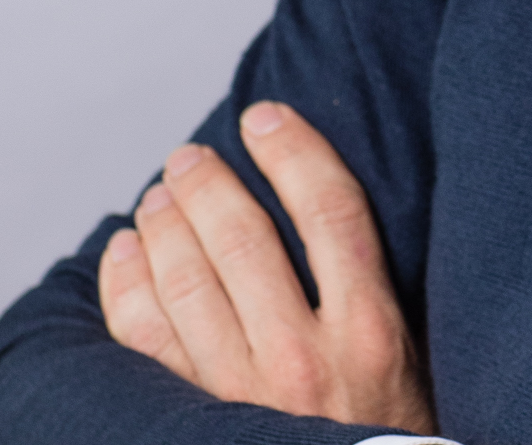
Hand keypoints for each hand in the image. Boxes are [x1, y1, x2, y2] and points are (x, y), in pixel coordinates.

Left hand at [99, 101, 434, 433]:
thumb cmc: (384, 431)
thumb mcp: (406, 355)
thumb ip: (369, 286)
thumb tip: (315, 192)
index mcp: (372, 332)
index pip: (331, 211)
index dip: (293, 151)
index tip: (264, 117)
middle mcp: (306, 362)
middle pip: (245, 240)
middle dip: (209, 184)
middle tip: (189, 157)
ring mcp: (242, 399)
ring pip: (188, 284)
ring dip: (165, 226)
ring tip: (158, 196)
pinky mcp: (194, 426)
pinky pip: (145, 344)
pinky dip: (127, 287)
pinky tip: (125, 253)